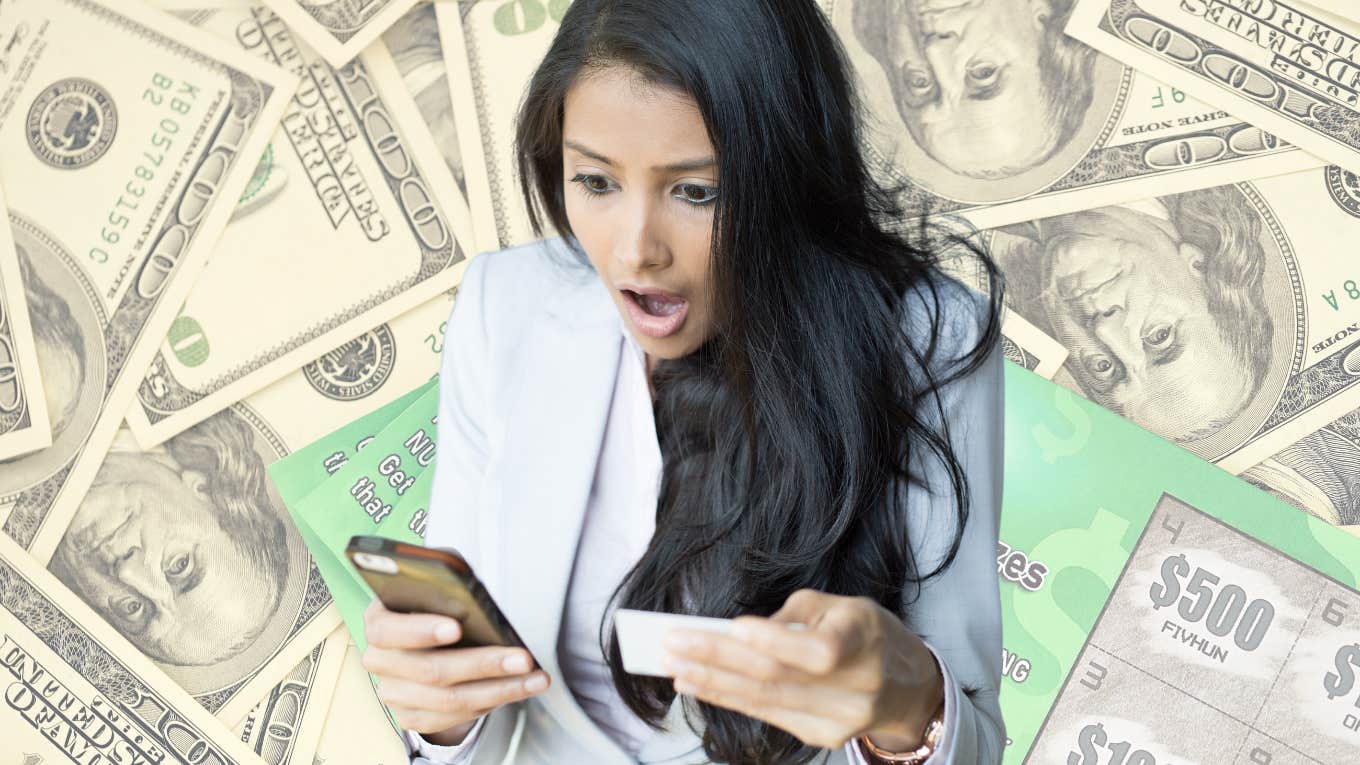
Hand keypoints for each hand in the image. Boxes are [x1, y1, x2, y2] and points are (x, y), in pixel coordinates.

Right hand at [361, 599, 550, 745]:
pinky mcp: (413, 716)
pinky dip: (493, 702)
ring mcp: (394, 693)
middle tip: (521, 658)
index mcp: (378, 621)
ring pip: (449, 700)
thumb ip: (445, 582)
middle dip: (482, 664)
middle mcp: (380, 662)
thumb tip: (470, 592)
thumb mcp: (436, 582)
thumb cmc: (434, 600)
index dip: (421, 630)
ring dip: (499, 689)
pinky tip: (520, 688)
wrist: (424, 635)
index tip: (456, 627)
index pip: (387, 630)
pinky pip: (456, 717)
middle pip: (430, 670)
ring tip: (534, 677)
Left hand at [660, 588, 943, 751]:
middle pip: (778, 677)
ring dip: (714, 684)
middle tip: (675, 645)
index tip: (731, 628)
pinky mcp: (823, 736)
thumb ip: (791, 618)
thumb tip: (738, 634)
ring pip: (765, 701)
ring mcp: (839, 719)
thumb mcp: (840, 606)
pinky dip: (730, 699)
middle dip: (719, 660)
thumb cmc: (865, 632)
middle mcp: (855, 686)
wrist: (906, 685)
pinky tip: (701, 686)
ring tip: (676, 668)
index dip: (774, 640)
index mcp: (864, 641)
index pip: (818, 651)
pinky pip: (768, 715)